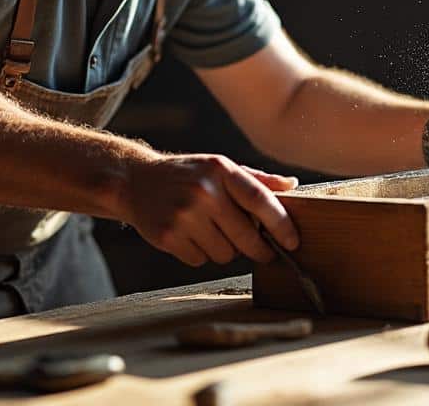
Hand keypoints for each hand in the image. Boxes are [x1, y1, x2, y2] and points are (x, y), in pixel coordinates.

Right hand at [119, 153, 299, 266]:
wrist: (135, 181)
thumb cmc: (187, 175)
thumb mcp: (219, 167)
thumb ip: (255, 179)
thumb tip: (291, 185)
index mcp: (220, 170)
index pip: (260, 200)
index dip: (281, 224)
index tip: (293, 242)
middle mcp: (203, 192)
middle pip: (247, 236)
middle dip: (260, 249)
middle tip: (265, 252)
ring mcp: (184, 215)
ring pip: (225, 254)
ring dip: (226, 250)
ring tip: (212, 232)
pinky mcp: (168, 237)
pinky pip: (201, 261)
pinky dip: (201, 254)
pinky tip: (191, 236)